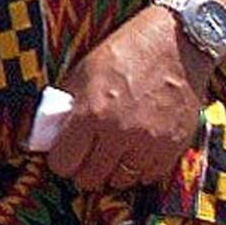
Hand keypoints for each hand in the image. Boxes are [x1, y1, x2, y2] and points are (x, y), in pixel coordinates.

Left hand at [47, 10, 206, 191]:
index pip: (63, 162)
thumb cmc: (126, 52)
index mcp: (90, 113)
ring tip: (112, 153)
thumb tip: (49, 133)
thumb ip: (67, 106)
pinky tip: (137, 151)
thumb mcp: (84, 71)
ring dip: (112, 171)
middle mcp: (118, 133)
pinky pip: (149, 177)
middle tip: (87, 157)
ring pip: (120, 181)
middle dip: (84, 170)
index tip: (65, 154)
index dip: (61, 159)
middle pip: (90, 178)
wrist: (176, 43)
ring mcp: (148, 143)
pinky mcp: (173, 147)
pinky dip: (140, 169)